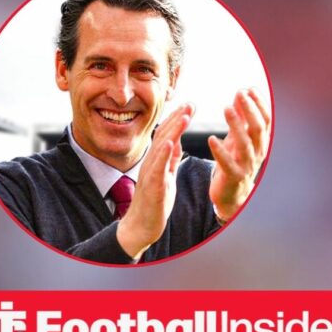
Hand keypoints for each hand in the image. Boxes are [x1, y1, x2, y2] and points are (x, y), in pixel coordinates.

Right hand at [115, 103, 193, 259]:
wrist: (140, 227)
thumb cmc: (154, 203)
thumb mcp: (166, 176)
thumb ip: (170, 159)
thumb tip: (177, 141)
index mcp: (157, 161)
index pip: (168, 135)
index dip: (178, 119)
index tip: (190, 105)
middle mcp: (152, 164)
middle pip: (165, 136)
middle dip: (178, 118)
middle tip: (191, 103)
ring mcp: (151, 175)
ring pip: (162, 148)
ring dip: (174, 131)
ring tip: (185, 116)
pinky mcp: (152, 188)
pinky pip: (157, 169)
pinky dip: (164, 155)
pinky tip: (171, 143)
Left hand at [208, 88, 270, 221]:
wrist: (231, 194)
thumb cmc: (235, 162)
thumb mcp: (238, 137)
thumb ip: (241, 117)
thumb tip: (241, 93)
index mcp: (260, 142)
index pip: (265, 120)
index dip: (259, 104)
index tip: (249, 89)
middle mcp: (258, 153)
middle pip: (257, 129)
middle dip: (250, 110)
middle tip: (240, 94)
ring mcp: (247, 165)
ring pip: (245, 144)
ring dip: (236, 125)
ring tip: (227, 109)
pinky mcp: (233, 176)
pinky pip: (228, 163)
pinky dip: (220, 151)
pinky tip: (211, 139)